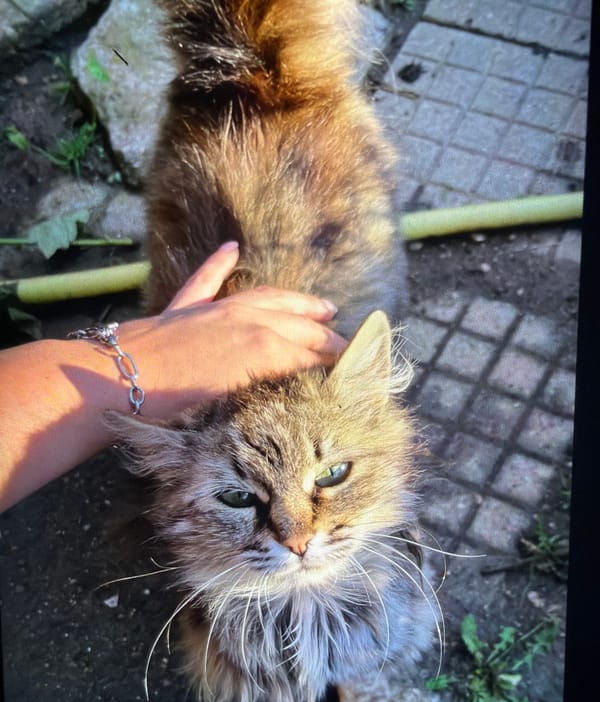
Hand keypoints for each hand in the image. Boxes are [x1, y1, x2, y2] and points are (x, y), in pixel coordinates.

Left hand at [118, 242, 345, 417]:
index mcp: (258, 344)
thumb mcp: (233, 402)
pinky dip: (219, 264)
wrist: (118, 381)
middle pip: (294, 322)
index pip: (306, 349)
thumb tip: (300, 380)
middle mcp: (243, 319)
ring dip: (296, 301)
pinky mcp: (183, 309)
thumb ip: (271, 382)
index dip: (331, 358)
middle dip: (324, 333)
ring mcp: (213, 310)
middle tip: (346, 343)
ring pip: (266, 299)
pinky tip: (232, 250)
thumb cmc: (173, 403)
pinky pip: (206, 280)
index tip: (352, 364)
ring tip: (323, 306)